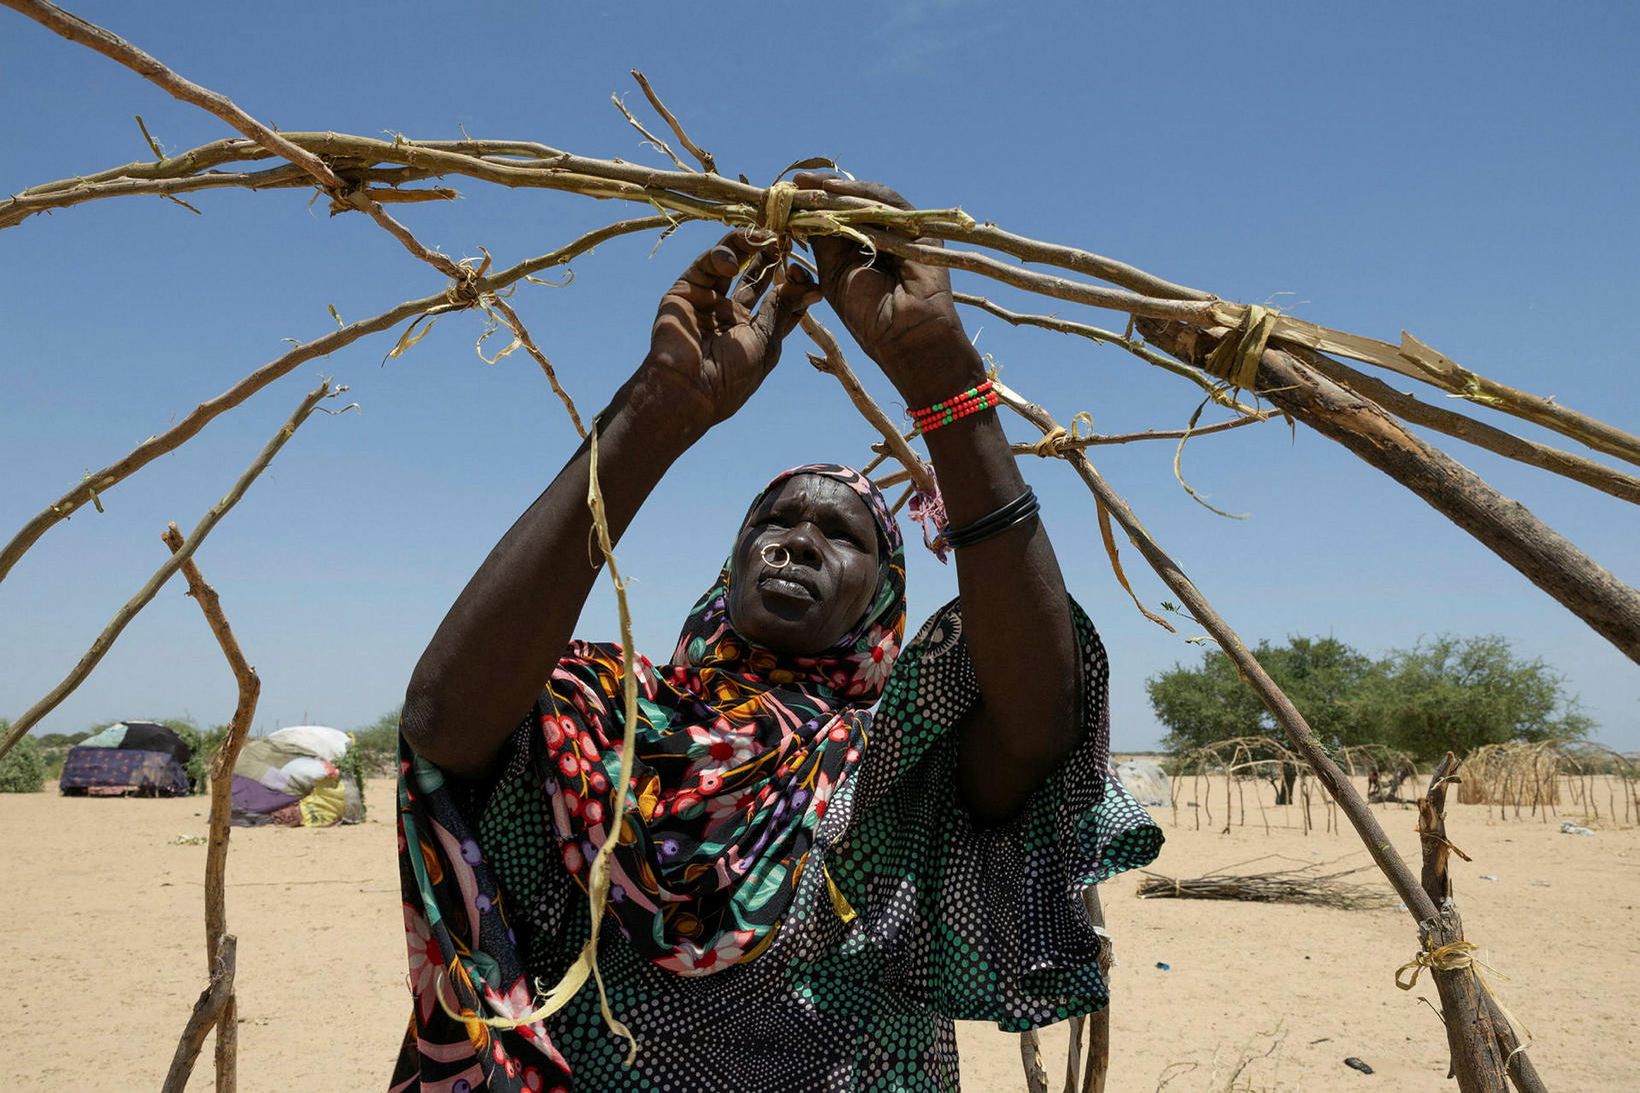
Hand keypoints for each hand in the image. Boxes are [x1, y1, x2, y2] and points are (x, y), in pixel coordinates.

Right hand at [644, 228, 819, 429]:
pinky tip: (733, 262)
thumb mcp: (765, 342)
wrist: (688, 389)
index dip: (794, 284)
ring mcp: (707, 300)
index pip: (779, 298)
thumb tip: (807, 287)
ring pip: (730, 262)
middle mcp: (731, 313)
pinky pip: (705, 264)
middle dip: (771, 257)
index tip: (806, 277)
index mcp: (754, 331)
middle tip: (786, 241)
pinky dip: (721, 255)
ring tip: (765, 238)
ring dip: (749, 245)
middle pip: (755, 275)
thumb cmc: (732, 375)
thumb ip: (781, 310)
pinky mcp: (685, 290)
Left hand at [793, 173, 982, 406]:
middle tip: (793, 183)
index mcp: (856, 248)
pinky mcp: (918, 228)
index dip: (809, 206)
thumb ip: (822, 241)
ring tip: (809, 185)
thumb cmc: (868, 316)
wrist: (904, 336)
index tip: (782, 195)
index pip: (832, 217)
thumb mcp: (833, 274)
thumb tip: (798, 212)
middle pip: (848, 203)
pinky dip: (861, 193)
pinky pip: (887, 202)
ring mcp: (899, 230)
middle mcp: (878, 235)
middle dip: (819, 191)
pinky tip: (834, 192)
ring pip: (865, 199)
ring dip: (835, 189)